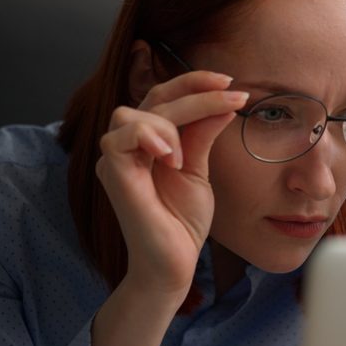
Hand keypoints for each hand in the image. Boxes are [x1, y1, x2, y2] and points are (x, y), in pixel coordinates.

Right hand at [96, 71, 248, 297]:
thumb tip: (223, 101)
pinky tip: (172, 159)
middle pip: (154, 98)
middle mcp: (128, 145)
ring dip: (171, 121)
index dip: (192, 83)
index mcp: (148, 141)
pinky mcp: (112, 174)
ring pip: (134, 112)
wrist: (174, 263)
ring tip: (186, 157)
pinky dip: (149, 138)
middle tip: (233, 95)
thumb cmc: (182, 221)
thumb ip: (202, 134)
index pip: (163, 96)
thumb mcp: (199, 169)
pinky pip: (119, 137)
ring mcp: (116, 159)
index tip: (229, 81)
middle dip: (196, 93)